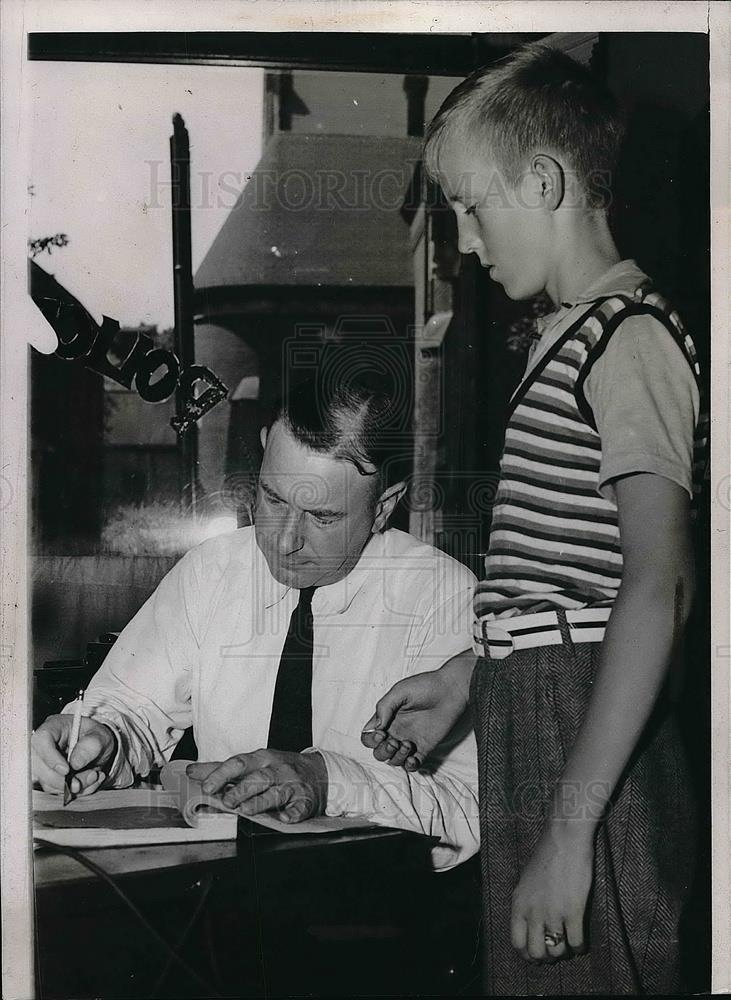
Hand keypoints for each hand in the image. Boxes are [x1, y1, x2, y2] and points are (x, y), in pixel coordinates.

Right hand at [32, 714, 116, 795]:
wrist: (99, 748)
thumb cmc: (96, 737)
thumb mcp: (100, 736)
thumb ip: (91, 746)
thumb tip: (75, 763)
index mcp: (55, 727)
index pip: (41, 740)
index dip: (50, 757)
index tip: (66, 770)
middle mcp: (45, 745)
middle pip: (40, 766)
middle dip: (62, 780)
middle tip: (82, 781)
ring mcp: (45, 763)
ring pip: (48, 782)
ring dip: (72, 786)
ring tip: (93, 776)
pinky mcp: (49, 777)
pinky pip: (57, 790)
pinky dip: (75, 791)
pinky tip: (90, 780)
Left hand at [186, 750, 327, 822]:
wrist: (317, 771)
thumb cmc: (278, 767)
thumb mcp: (253, 763)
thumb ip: (222, 769)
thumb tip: (192, 772)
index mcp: (261, 759)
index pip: (239, 763)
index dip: (221, 774)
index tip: (206, 785)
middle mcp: (276, 770)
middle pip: (258, 777)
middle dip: (241, 789)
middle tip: (226, 801)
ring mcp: (291, 785)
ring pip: (276, 792)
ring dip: (260, 801)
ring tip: (246, 810)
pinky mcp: (305, 800)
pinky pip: (300, 807)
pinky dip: (293, 813)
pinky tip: (285, 818)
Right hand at [361, 668, 468, 770]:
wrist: (451, 690)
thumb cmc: (426, 686)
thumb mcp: (400, 691)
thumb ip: (384, 707)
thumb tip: (375, 727)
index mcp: (387, 719)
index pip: (369, 736)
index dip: (370, 739)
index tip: (381, 733)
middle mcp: (396, 731)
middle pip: (379, 752)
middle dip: (383, 751)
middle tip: (394, 741)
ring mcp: (410, 741)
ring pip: (394, 760)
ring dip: (397, 757)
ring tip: (408, 745)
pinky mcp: (425, 748)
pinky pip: (413, 764)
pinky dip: (410, 766)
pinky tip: (414, 758)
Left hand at [510, 821, 593, 962]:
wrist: (565, 840)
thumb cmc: (547, 856)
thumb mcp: (526, 881)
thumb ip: (526, 904)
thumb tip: (531, 926)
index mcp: (518, 903)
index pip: (517, 942)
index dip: (527, 954)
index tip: (536, 955)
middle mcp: (533, 911)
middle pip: (536, 952)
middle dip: (546, 958)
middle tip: (555, 952)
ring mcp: (553, 912)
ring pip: (557, 950)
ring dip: (564, 953)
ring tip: (568, 947)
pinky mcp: (573, 911)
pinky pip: (576, 942)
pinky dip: (580, 948)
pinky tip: (581, 943)